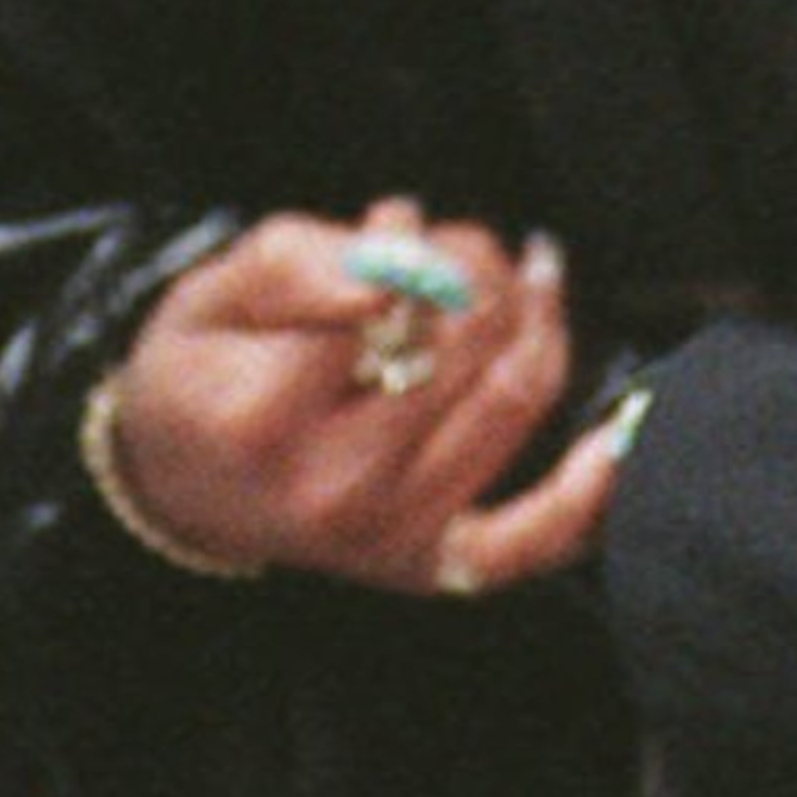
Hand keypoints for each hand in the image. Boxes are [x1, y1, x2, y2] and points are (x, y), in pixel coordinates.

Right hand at [98, 201, 600, 591]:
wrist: (179, 487)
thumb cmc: (199, 374)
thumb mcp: (212, 291)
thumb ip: (302, 261)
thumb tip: (400, 257)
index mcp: (265, 417)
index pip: (389, 307)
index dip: (417, 251)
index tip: (399, 229)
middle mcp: (334, 490)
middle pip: (464, 348)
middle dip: (481, 271)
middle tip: (463, 245)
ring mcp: (390, 537)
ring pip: (512, 404)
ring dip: (535, 320)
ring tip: (521, 278)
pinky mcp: (432, 567)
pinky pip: (534, 538)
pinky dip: (589, 490)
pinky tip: (616, 433)